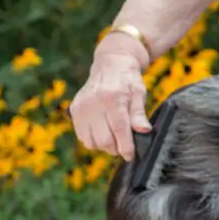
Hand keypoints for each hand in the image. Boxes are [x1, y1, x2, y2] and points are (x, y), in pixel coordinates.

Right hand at [70, 40, 151, 160]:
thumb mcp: (139, 93)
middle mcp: (94, 103)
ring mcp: (82, 107)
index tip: (130, 155)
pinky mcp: (74, 109)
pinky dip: (92, 140)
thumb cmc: (128, 80)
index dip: (126, 147)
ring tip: (114, 138)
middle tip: (124, 146)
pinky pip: (82, 135)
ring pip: (91, 141)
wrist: (110, 64)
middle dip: (116, 148)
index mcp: (113, 98)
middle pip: (104, 140)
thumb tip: (144, 130)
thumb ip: (140, 113)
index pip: (119, 130)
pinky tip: (102, 132)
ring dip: (103, 146)